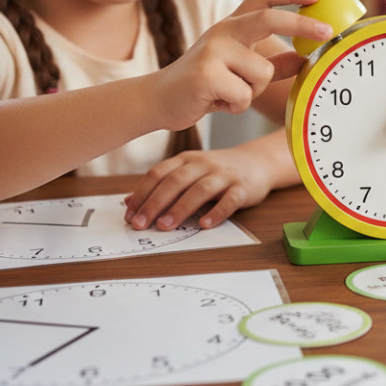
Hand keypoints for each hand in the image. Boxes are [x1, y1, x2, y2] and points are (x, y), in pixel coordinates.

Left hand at [124, 136, 288, 229]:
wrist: (257, 163)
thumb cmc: (217, 172)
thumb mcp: (189, 172)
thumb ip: (162, 185)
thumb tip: (128, 202)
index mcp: (186, 160)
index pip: (158, 174)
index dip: (142, 194)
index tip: (130, 215)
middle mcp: (204, 164)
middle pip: (176, 181)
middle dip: (156, 203)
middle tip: (141, 224)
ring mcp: (224, 175)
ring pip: (200, 190)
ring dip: (181, 208)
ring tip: (166, 226)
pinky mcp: (243, 187)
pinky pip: (229, 200)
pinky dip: (216, 212)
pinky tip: (204, 225)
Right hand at [150, 0, 331, 131]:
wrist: (160, 99)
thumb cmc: (204, 83)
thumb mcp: (238, 68)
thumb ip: (271, 62)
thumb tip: (303, 57)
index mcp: (233, 26)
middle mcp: (223, 31)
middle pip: (269, 18)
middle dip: (301, 24)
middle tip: (326, 32)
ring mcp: (213, 50)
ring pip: (262, 72)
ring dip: (253, 91)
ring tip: (230, 93)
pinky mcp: (206, 74)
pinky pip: (245, 94)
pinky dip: (237, 105)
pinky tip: (217, 102)